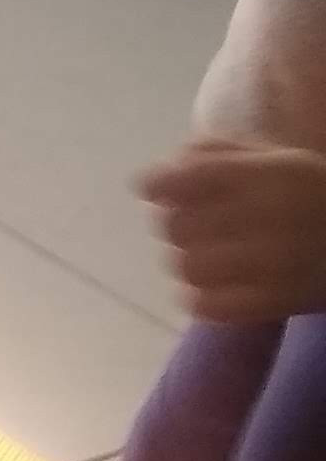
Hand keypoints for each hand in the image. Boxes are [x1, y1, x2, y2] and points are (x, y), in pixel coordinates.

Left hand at [141, 139, 325, 324]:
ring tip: (213, 256)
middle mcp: (269, 216)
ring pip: (187, 266)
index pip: (187, 179)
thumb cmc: (316, 196)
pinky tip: (221, 285)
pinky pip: (205, 305)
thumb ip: (216, 154)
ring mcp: (272, 263)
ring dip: (190, 260)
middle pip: (177, 225)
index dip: (159, 185)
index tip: (152, 191)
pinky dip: (203, 297)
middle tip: (197, 226)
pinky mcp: (275, 303)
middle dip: (177, 224)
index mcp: (269, 175)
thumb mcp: (278, 159)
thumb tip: (151, 177)